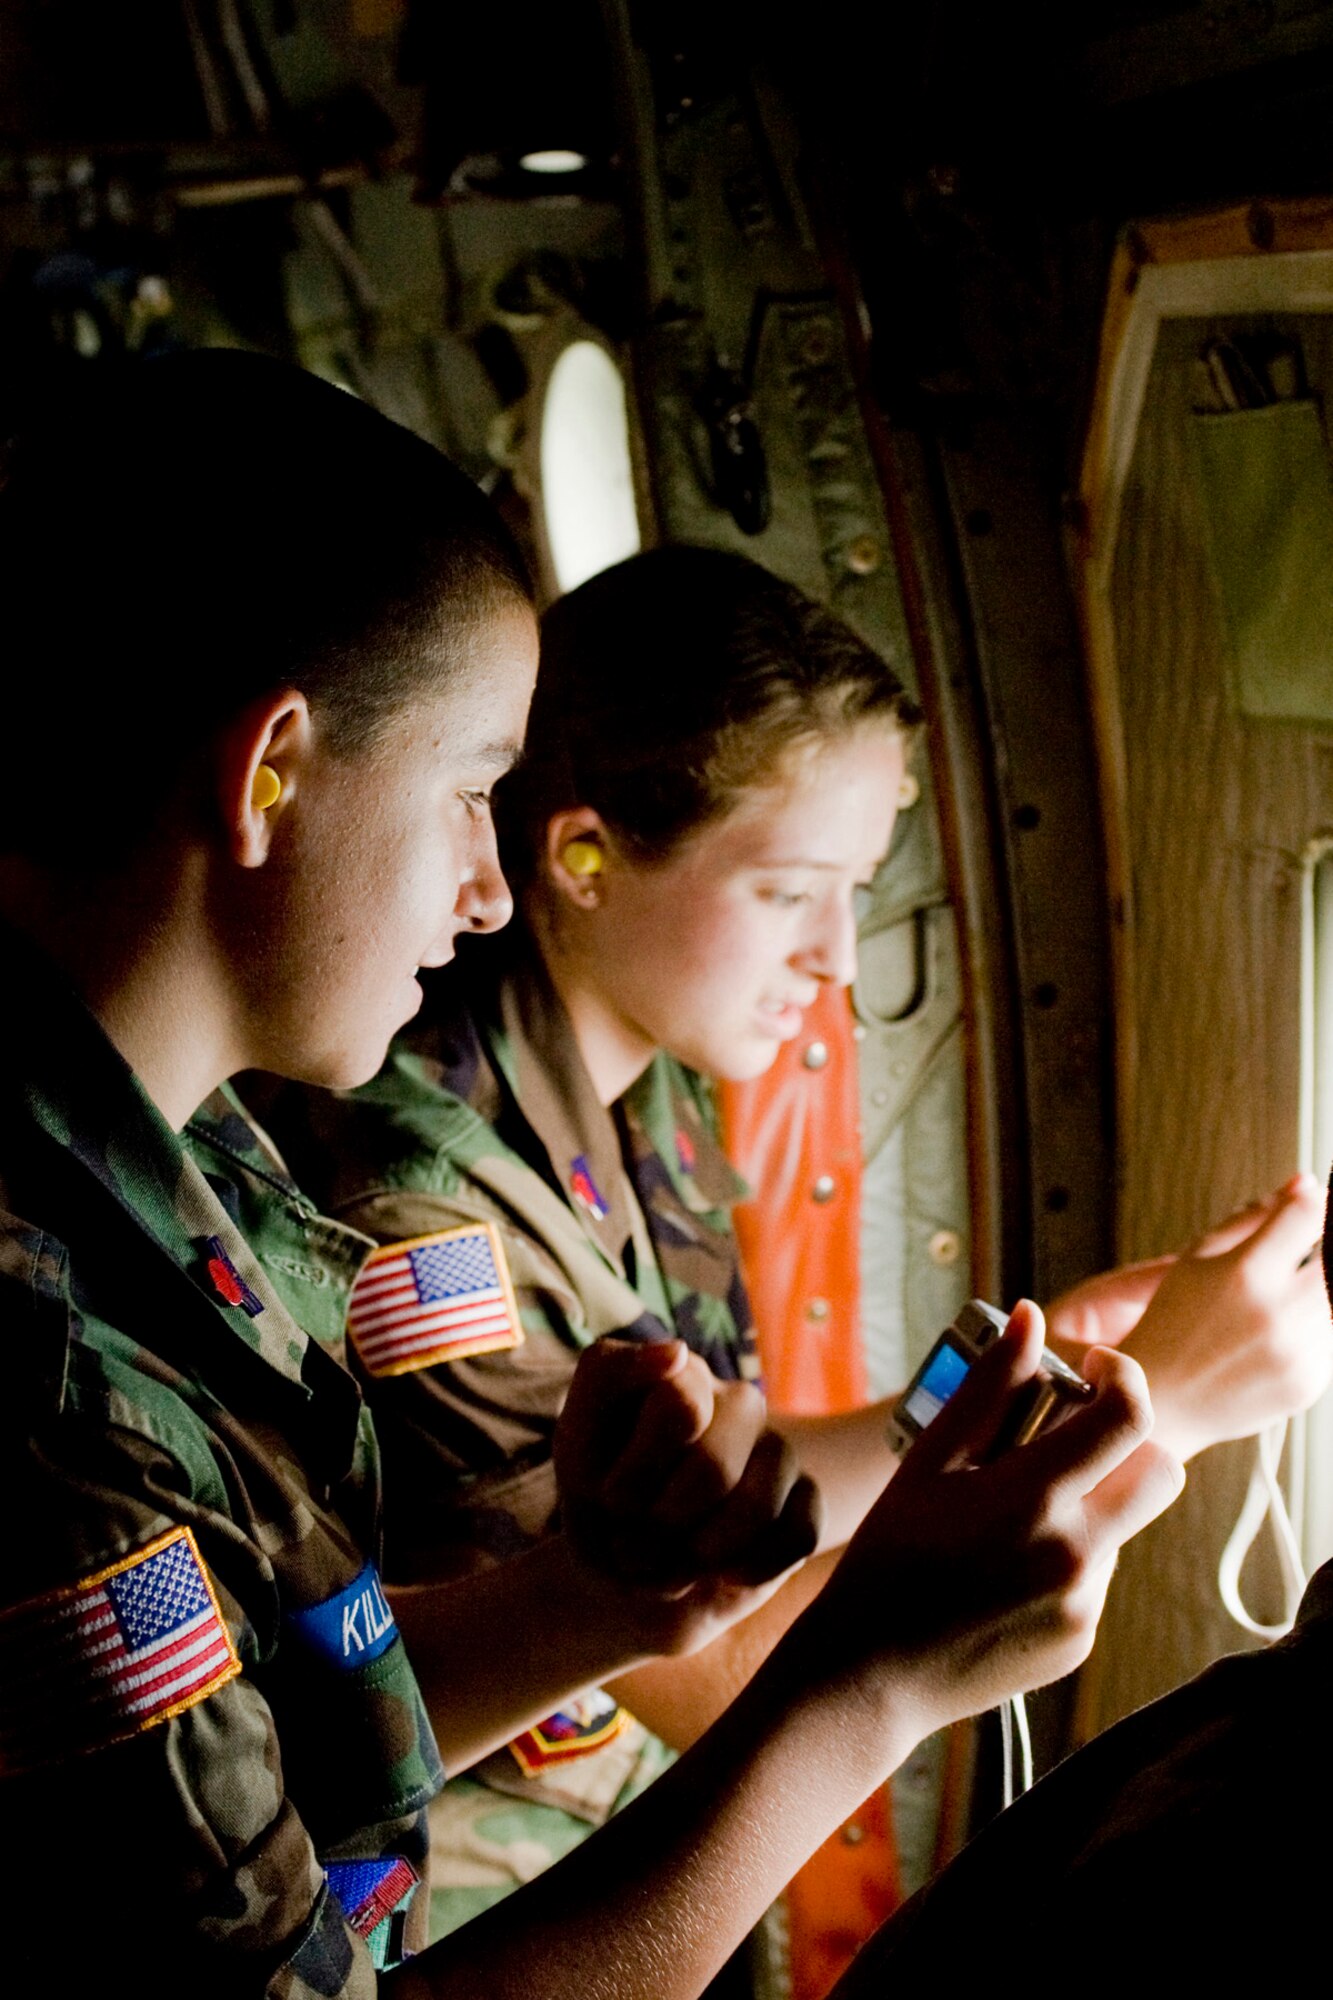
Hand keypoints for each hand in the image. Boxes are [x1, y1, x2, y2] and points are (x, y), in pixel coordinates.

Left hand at [553, 1338, 822, 1650]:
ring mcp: (779, 1450)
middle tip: (637, 1537)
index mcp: (683, 1374)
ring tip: (673, 1558)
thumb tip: (678, 1352)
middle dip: (663, 1522)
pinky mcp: (806, 1500)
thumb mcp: (576, 1442)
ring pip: (758, 1507)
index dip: (634, 1477)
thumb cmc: (600, 1500)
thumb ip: (607, 1377)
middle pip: (714, 1470)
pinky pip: (797, 1536)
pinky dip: (745, 1570)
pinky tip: (719, 1570)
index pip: (680, 1410)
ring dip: (698, 1556)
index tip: (607, 1498)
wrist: (627, 1576)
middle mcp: (738, 1401)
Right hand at [795, 1302, 1182, 1746]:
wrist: (871, 1672)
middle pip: (1161, 1473)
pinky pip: (1098, 1576)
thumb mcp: (928, 1461)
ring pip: (1124, 1525)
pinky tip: (1004, 1571)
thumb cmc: (890, 1556)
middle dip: (1127, 1444)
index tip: (1092, 1368)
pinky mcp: (1082, 1639)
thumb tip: (1029, 1316)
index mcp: (1032, 1498)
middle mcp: (1074, 1555)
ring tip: (1006, 1522)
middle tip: (1066, 1442)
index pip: (1129, 1417)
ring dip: (1088, 1504)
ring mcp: (1084, 1604)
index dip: (1121, 1376)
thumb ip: (989, 1388)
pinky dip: (1067, 1557)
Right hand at [1048, 1176, 1331, 1459]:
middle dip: (1326, 1248)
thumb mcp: (1198, 1258)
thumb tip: (1305, 1184)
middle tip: (1306, 1250)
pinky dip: (1315, 1328)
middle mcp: (1277, 1314)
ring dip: (1318, 1290)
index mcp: (1246, 1273)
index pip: (1310, 1217)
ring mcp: (1298, 1353)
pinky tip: (1279, 1333)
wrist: (1159, 1402)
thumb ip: (1254, 1218)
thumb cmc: (1171, 1324)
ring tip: (1282, 1296)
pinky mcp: (1309, 1383)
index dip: (1321, 1203)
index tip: (1319, 1202)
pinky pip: (1331, 1341)